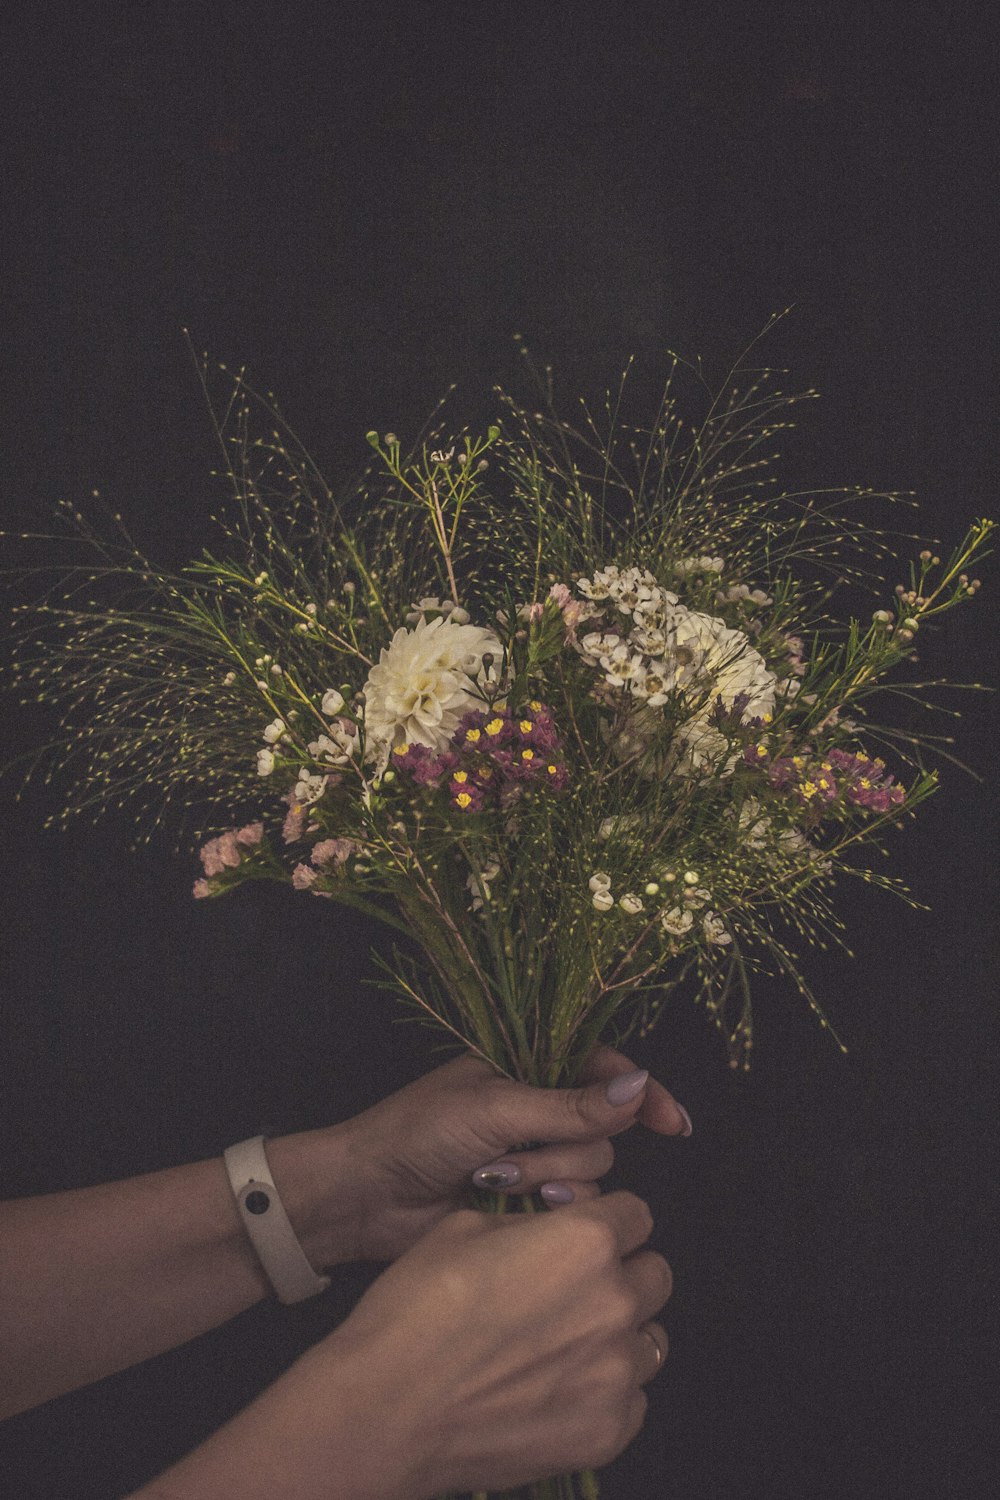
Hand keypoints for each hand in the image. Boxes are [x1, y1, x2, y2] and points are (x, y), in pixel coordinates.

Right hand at [318, 1190, 671, 1496]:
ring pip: (650, 1340)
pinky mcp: (608, 1431)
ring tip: (565, 1345)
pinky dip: (604, 1391)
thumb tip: (550, 1232)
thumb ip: (529, 1225)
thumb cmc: (416, 1312)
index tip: (591, 1235)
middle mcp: (614, 1302)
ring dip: (617, 1334)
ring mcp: (616, 1374)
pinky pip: (633, 1399)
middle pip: (654, 1275)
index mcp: (585, 1241)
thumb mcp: (465, 1227)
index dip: (610, 1221)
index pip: (637, 1215)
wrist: (389, 1408)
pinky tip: (557, 1388)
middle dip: (621, 1274)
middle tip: (575, 1290)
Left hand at [329, 1044, 690, 1261]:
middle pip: (602, 1132)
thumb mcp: (496, 1108)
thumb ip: (571, 1106)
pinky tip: (501, 1207)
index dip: (641, 1095)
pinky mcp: (524, 1203)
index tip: (672, 1124)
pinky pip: (568, 1208)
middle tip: (507, 1156)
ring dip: (544, 1180)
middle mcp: (537, 1110)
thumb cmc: (418, 1134)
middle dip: (562, 1149)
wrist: (366, 1196)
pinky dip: (541, 1211)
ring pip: (590, 1173)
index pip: (604, 1070)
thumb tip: (638, 1088)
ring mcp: (531, 1158)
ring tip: (491, 1181)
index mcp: (527, 1067)